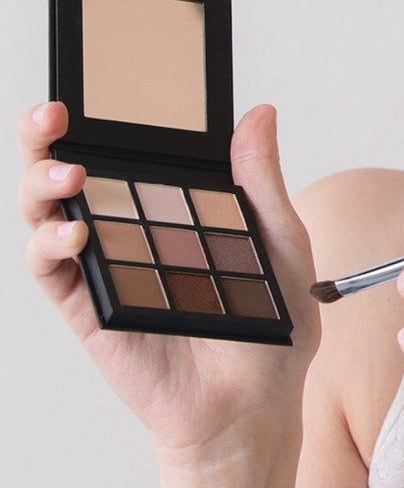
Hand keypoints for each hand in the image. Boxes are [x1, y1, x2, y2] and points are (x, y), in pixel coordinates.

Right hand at [17, 101, 320, 459]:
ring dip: (40, 182)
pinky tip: (76, 233)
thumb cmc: (271, 324)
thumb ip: (261, 181)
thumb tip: (260, 112)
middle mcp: (128, 229)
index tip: (100, 87)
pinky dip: (51, 244)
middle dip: (44, 135)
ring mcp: (103, 266)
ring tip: (68, 170)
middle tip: (53, 112)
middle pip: (69, 171)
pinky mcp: (88, 307)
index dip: (105, 119)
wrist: (255, 400)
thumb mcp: (279, 241)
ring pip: (44, 213)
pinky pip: (50, 270)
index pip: (128, 152)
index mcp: (172, 208)